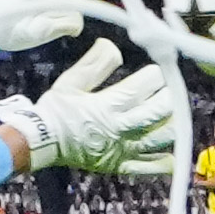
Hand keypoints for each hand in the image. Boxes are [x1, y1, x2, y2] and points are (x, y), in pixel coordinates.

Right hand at [0, 40, 178, 175]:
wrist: (42, 143)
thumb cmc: (56, 111)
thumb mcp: (70, 81)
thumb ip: (94, 64)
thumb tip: (113, 46)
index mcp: (108, 106)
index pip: (144, 87)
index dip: (155, 75)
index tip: (156, 70)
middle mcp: (120, 129)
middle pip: (159, 111)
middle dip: (169, 96)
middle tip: (168, 89)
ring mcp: (124, 150)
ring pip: (162, 138)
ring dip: (172, 123)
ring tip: (170, 114)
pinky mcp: (122, 166)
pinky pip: (152, 166)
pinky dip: (166, 159)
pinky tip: (169, 149)